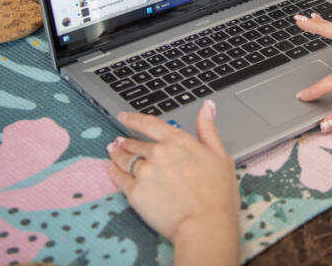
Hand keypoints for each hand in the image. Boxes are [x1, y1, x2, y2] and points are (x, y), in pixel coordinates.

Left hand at [107, 101, 239, 261]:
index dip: (134, 119)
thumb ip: (208, 129)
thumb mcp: (220, 155)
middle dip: (126, 142)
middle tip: (119, 142)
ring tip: (112, 152)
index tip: (124, 116)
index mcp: (177, 141)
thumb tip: (207, 107)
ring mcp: (144, 172)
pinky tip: (111, 170)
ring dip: (117, 154)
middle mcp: (157, 153)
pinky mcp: (135, 193)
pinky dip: (113, 172)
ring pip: (125, 159)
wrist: (205, 224)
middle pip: (135, 144)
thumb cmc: (218, 193)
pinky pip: (119, 178)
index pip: (150, 124)